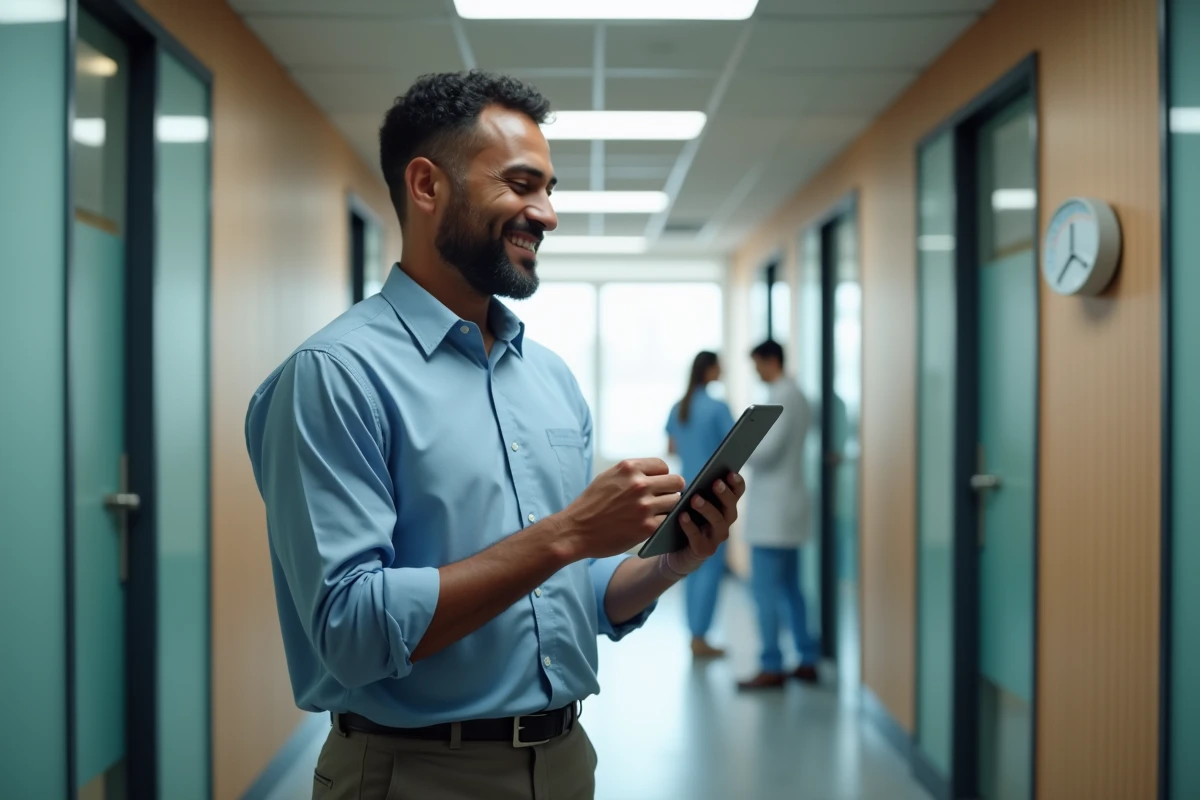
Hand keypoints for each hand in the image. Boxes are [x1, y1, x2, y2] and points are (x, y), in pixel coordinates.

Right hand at [558, 458, 684, 559]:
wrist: (575, 531)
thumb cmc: (591, 504)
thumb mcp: (608, 477)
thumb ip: (632, 473)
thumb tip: (658, 473)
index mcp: (629, 468)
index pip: (663, 466)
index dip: (662, 476)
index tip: (657, 485)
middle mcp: (639, 484)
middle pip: (676, 482)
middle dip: (671, 490)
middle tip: (662, 498)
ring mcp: (644, 506)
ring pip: (675, 502)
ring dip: (667, 507)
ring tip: (654, 512)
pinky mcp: (647, 527)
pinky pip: (667, 520)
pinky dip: (661, 522)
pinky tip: (650, 524)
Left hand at [671, 473, 744, 570]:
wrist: (674, 551)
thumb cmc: (685, 520)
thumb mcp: (691, 503)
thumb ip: (699, 491)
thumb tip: (701, 476)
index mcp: (724, 507)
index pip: (737, 493)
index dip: (737, 483)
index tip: (730, 472)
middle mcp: (725, 522)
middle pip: (730, 507)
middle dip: (724, 494)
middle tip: (716, 482)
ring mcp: (715, 538)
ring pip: (718, 522)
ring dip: (707, 509)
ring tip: (695, 498)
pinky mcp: (703, 550)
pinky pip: (698, 538)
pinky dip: (690, 526)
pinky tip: (682, 516)